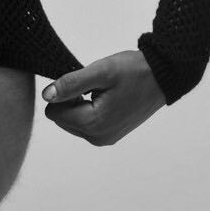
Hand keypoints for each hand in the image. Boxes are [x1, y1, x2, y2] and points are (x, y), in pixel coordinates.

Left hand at [41, 50, 166, 144]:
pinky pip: (85, 124)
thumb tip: (47, 95)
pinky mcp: (110, 135)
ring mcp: (104, 139)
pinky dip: (89, 109)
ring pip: (72, 121)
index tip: (85, 83)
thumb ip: (71, 84)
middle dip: (72, 100)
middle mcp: (97, 138)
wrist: (162, 77)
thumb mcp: (101, 72)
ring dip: (80, 104)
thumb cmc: (134, 71)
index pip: (53, 112)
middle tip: (95, 87)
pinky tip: (107, 98)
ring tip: (103, 92)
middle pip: (61, 119)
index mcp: (93, 124)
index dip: (64, 93)